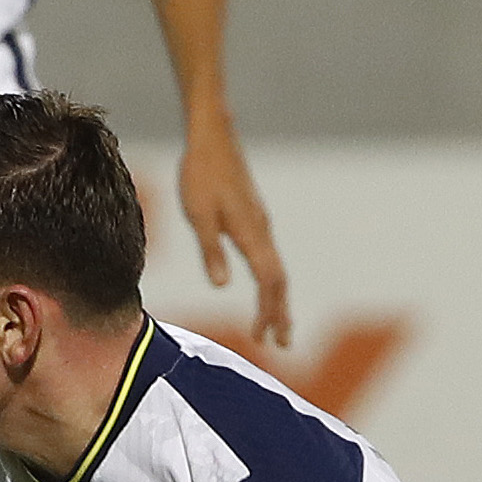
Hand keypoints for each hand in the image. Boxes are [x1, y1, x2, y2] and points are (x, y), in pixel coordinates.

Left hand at [175, 118, 290, 350]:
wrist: (213, 137)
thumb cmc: (200, 174)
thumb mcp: (198, 215)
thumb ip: (210, 250)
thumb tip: (221, 288)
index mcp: (251, 234)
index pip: (268, 281)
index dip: (268, 311)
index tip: (265, 337)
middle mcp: (262, 231)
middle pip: (279, 280)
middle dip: (280, 313)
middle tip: (282, 344)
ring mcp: (261, 223)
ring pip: (276, 269)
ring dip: (277, 299)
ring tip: (276, 324)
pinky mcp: (254, 216)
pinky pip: (269, 257)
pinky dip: (271, 280)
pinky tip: (264, 286)